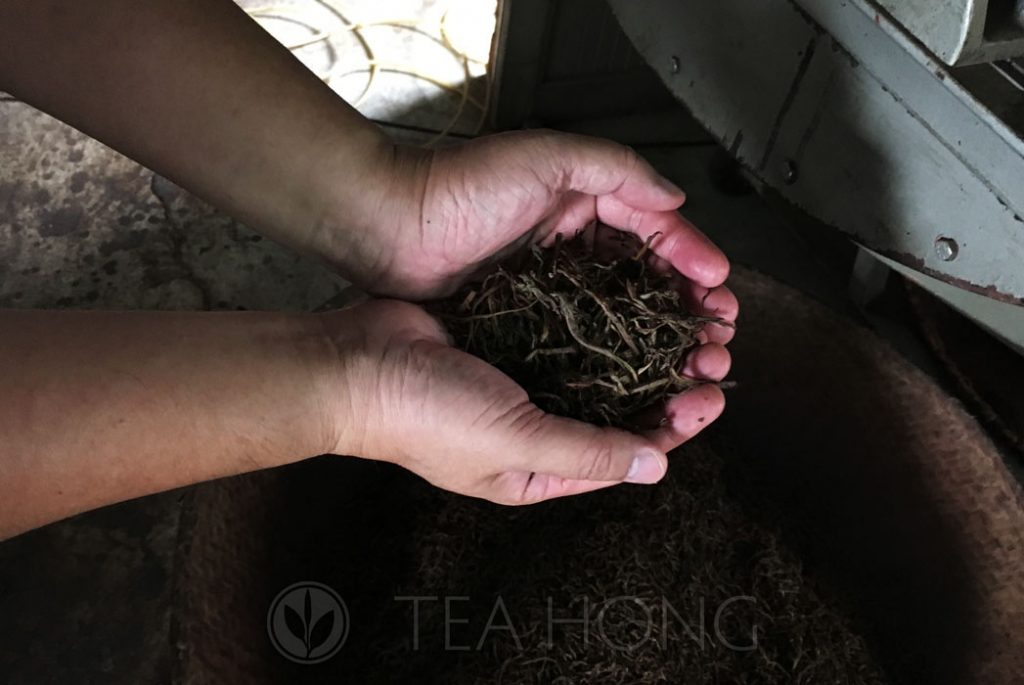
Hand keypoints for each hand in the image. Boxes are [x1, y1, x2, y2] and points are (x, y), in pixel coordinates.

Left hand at [316, 130, 737, 346]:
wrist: (387, 228)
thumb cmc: (460, 189)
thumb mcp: (545, 157)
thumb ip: (616, 170)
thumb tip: (677, 200)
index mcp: (584, 203)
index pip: (656, 232)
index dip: (693, 261)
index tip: (721, 292)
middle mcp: (573, 246)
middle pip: (647, 280)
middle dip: (688, 310)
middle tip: (718, 340)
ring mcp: (551, 286)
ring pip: (621, 315)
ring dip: (661, 340)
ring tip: (695, 365)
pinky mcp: (526, 318)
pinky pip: (582, 338)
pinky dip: (614, 356)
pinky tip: (640, 376)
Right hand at [318, 299, 726, 504]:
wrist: (352, 363)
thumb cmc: (425, 417)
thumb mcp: (515, 444)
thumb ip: (588, 451)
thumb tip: (658, 467)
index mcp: (538, 467)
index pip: (624, 452)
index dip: (673, 426)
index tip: (711, 395)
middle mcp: (536, 424)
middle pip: (619, 406)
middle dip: (668, 382)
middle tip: (712, 351)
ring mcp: (521, 376)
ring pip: (598, 364)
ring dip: (642, 346)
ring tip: (683, 321)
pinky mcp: (507, 335)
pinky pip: (566, 328)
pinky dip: (600, 318)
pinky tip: (630, 296)